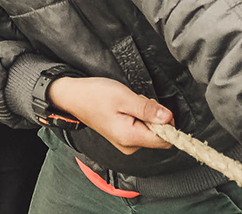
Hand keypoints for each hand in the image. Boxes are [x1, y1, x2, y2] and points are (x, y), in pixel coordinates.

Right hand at [46, 76, 172, 153]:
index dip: (168, 123)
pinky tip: (126, 107)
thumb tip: (168, 118)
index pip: (165, 140)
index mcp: (130, 137)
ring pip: (151, 130)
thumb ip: (148, 109)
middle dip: (155, 116)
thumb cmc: (94, 95)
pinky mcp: (124, 136)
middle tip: (138, 102)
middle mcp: (129, 145)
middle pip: (159, 136)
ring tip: (129, 102)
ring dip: (146, 114)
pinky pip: (142, 128)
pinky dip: (139, 116)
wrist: (73, 96)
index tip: (158, 108)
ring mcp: (126, 142)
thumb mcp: (124, 97)